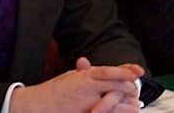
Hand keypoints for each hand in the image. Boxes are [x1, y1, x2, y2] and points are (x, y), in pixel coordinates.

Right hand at [10, 57, 142, 112]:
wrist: (35, 106)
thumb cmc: (55, 90)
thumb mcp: (72, 77)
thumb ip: (88, 72)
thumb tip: (102, 66)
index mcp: (85, 76)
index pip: (110, 71)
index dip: (126, 71)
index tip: (139, 73)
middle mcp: (87, 88)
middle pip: (116, 86)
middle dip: (130, 89)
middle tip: (137, 92)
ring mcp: (86, 104)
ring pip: (113, 102)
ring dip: (126, 104)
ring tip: (134, 105)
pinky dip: (114, 112)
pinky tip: (123, 112)